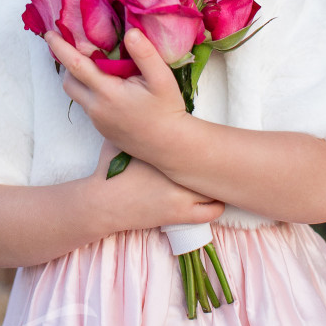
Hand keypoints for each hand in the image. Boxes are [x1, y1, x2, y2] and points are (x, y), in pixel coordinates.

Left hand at [44, 28, 187, 163]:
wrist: (169, 146)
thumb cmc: (167, 110)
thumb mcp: (162, 79)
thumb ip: (145, 54)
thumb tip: (130, 32)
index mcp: (107, 92)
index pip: (75, 65)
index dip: (60, 48)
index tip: (49, 34)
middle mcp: (96, 107)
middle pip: (68, 81)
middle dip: (66, 63)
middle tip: (74, 46)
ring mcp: (97, 120)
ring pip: (77, 94)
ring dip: (79, 78)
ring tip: (94, 63)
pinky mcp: (102, 128)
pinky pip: (88, 105)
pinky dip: (91, 91)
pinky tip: (109, 84)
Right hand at [91, 139, 224, 232]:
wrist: (103, 203)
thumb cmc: (109, 172)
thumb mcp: (119, 142)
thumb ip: (133, 129)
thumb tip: (139, 110)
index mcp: (166, 152)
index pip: (200, 144)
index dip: (208, 144)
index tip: (212, 145)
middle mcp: (177, 171)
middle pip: (211, 165)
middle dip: (217, 163)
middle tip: (222, 162)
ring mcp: (181, 195)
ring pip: (215, 189)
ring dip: (216, 185)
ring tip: (216, 181)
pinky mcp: (180, 214)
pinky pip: (212, 212)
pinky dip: (215, 206)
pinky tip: (212, 201)